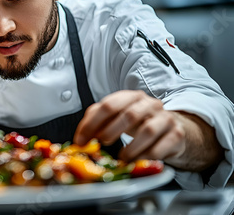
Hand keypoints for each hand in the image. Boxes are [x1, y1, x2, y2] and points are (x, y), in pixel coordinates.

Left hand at [73, 90, 221, 171]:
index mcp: (131, 97)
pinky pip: (161, 147)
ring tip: (121, 157)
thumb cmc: (139, 124)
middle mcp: (149, 104)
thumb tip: (81, 137)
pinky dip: (145, 156)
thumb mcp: (117, 118)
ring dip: (130, 147)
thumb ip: (97, 121)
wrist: (172, 131)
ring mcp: (165, 118)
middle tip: (101, 144)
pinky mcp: (176, 135)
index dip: (92, 123)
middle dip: (111, 131)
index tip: (81, 140)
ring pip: (147, 131)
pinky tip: (137, 160)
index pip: (108, 105)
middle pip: (129, 115)